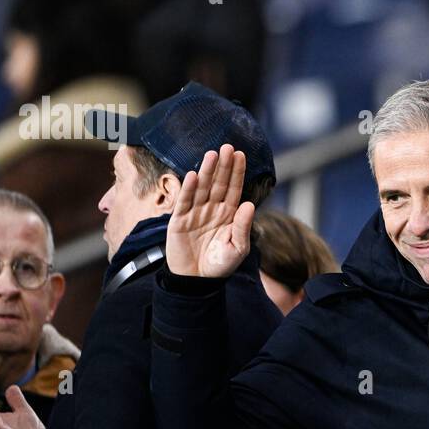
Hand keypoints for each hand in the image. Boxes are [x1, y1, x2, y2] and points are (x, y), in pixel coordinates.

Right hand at [166, 144, 254, 278]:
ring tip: (212, 155)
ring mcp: (195, 213)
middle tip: (227, 147)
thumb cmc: (220, 265)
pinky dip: (189, 189)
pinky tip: (195, 175)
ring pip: (202, 188)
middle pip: (219, 184)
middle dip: (223, 166)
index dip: (237, 172)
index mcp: (228, 214)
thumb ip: (243, 227)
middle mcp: (212, 209)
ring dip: (207, 171)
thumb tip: (249, 204)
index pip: (234, 189)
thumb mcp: (237, 248)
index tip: (240, 155)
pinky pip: (185, 202)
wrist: (197, 281)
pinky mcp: (179, 220)